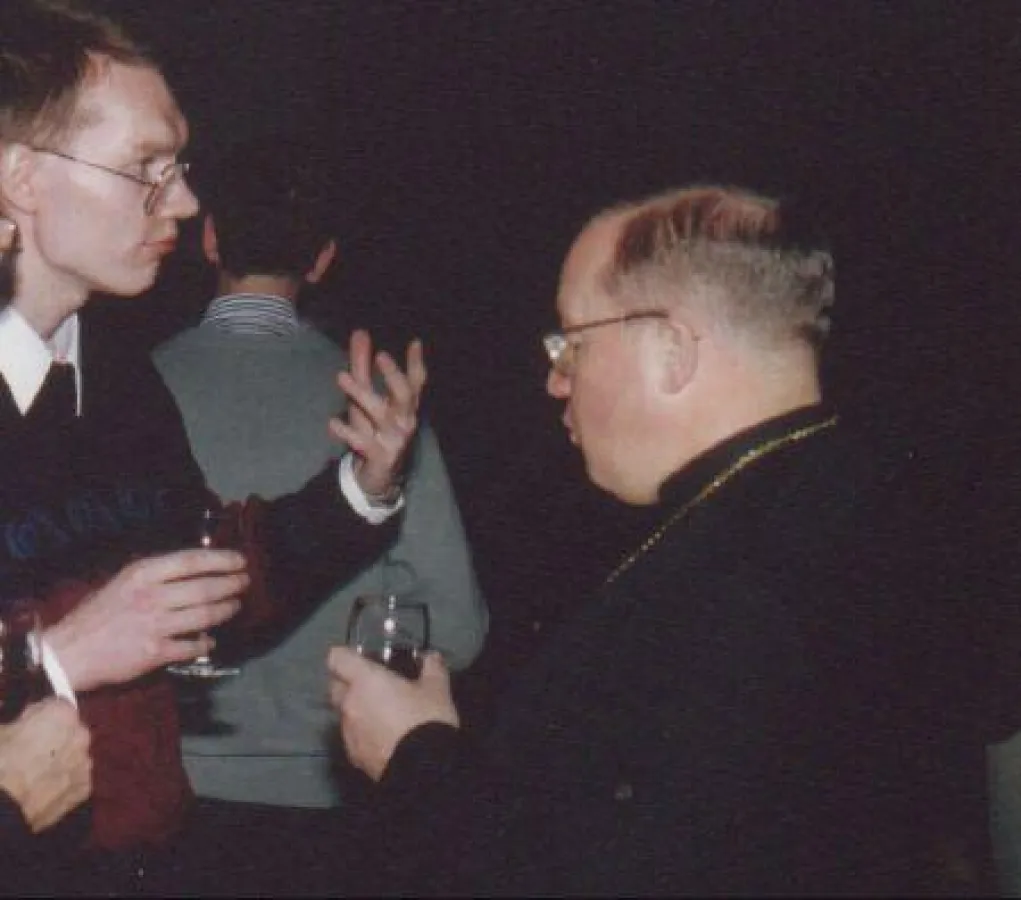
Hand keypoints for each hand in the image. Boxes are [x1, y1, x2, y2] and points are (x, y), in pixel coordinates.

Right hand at [0, 699, 90, 833]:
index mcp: (62, 713)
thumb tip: (10, 718)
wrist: (2, 808)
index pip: (54, 704)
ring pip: (72, 755)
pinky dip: (61, 783)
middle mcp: (81, 735)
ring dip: (59, 760)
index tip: (24, 725)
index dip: (37, 715)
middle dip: (52, 737)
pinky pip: (73, 779)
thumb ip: (13, 720)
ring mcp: (85, 763)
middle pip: (68, 730)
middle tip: (26, 751)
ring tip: (32, 774)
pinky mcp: (84, 790)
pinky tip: (41, 790)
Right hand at [44, 549, 248, 691]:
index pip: (192, 561)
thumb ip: (156, 576)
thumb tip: (195, 571)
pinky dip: (205, 642)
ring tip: (235, 606)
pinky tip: (210, 640)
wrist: (68, 652)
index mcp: (143, 574)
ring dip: (226, 610)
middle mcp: (151, 596)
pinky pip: (192, 646)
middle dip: (231, 585)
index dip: (221, 560)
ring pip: (204, 616)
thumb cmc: (97, 615)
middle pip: (204, 588)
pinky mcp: (156, 652)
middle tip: (245, 584)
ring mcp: (155, 625)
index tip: (241, 561)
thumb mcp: (124, 582)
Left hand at [327, 646, 457, 780]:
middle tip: (372, 685)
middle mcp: (349, 704)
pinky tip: (383, 738)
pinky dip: (363, 733)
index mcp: (365, 680)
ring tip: (381, 715)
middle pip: (335, 686)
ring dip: (357, 710)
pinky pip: (352, 737)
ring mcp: (348, 732)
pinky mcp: (353, 756)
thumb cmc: (426, 719)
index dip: (345, 656)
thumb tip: (431, 657)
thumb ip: (432, 667)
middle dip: (348, 683)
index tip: (361, 658)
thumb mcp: (437, 688)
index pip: (337, 658)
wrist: (423, 768)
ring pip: (344, 714)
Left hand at [330, 329, 426, 498]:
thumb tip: (360, 332)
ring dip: (362, 395)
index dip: (416, 364)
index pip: (416, 382)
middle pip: (405, 396)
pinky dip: (348, 432)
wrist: (377, 475)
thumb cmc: (372, 430)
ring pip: (381, 415)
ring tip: (341, 376)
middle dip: (395, 376)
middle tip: (381, 356)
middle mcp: (404, 421)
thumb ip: (362, 366)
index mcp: (404, 406)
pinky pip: (363, 442)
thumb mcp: (365, 397)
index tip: (414, 343)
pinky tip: (332, 423)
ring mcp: (394, 439)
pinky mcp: (380, 457)